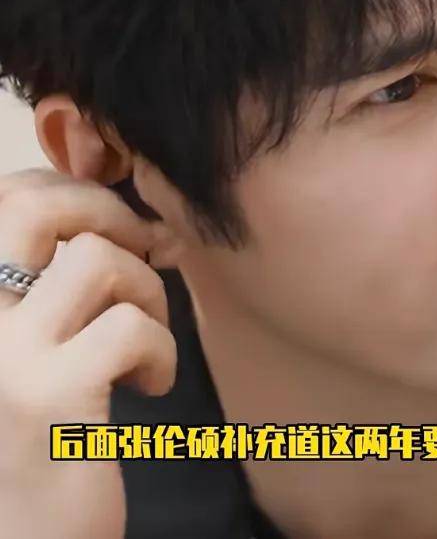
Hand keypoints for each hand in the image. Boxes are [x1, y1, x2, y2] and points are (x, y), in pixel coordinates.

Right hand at [0, 168, 176, 538]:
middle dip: (110, 214)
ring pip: (96, 259)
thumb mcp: (45, 340)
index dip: (76, 193)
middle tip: (145, 254)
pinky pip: (128, 326)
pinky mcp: (47, 397)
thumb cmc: (50, 428)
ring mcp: (2, 356)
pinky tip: (149, 385)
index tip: (120, 227)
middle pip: (33, 205)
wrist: (33, 536)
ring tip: (144, 340)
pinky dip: (160, 349)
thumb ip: (65, 278)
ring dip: (145, 291)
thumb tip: (143, 219)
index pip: (10, 197)